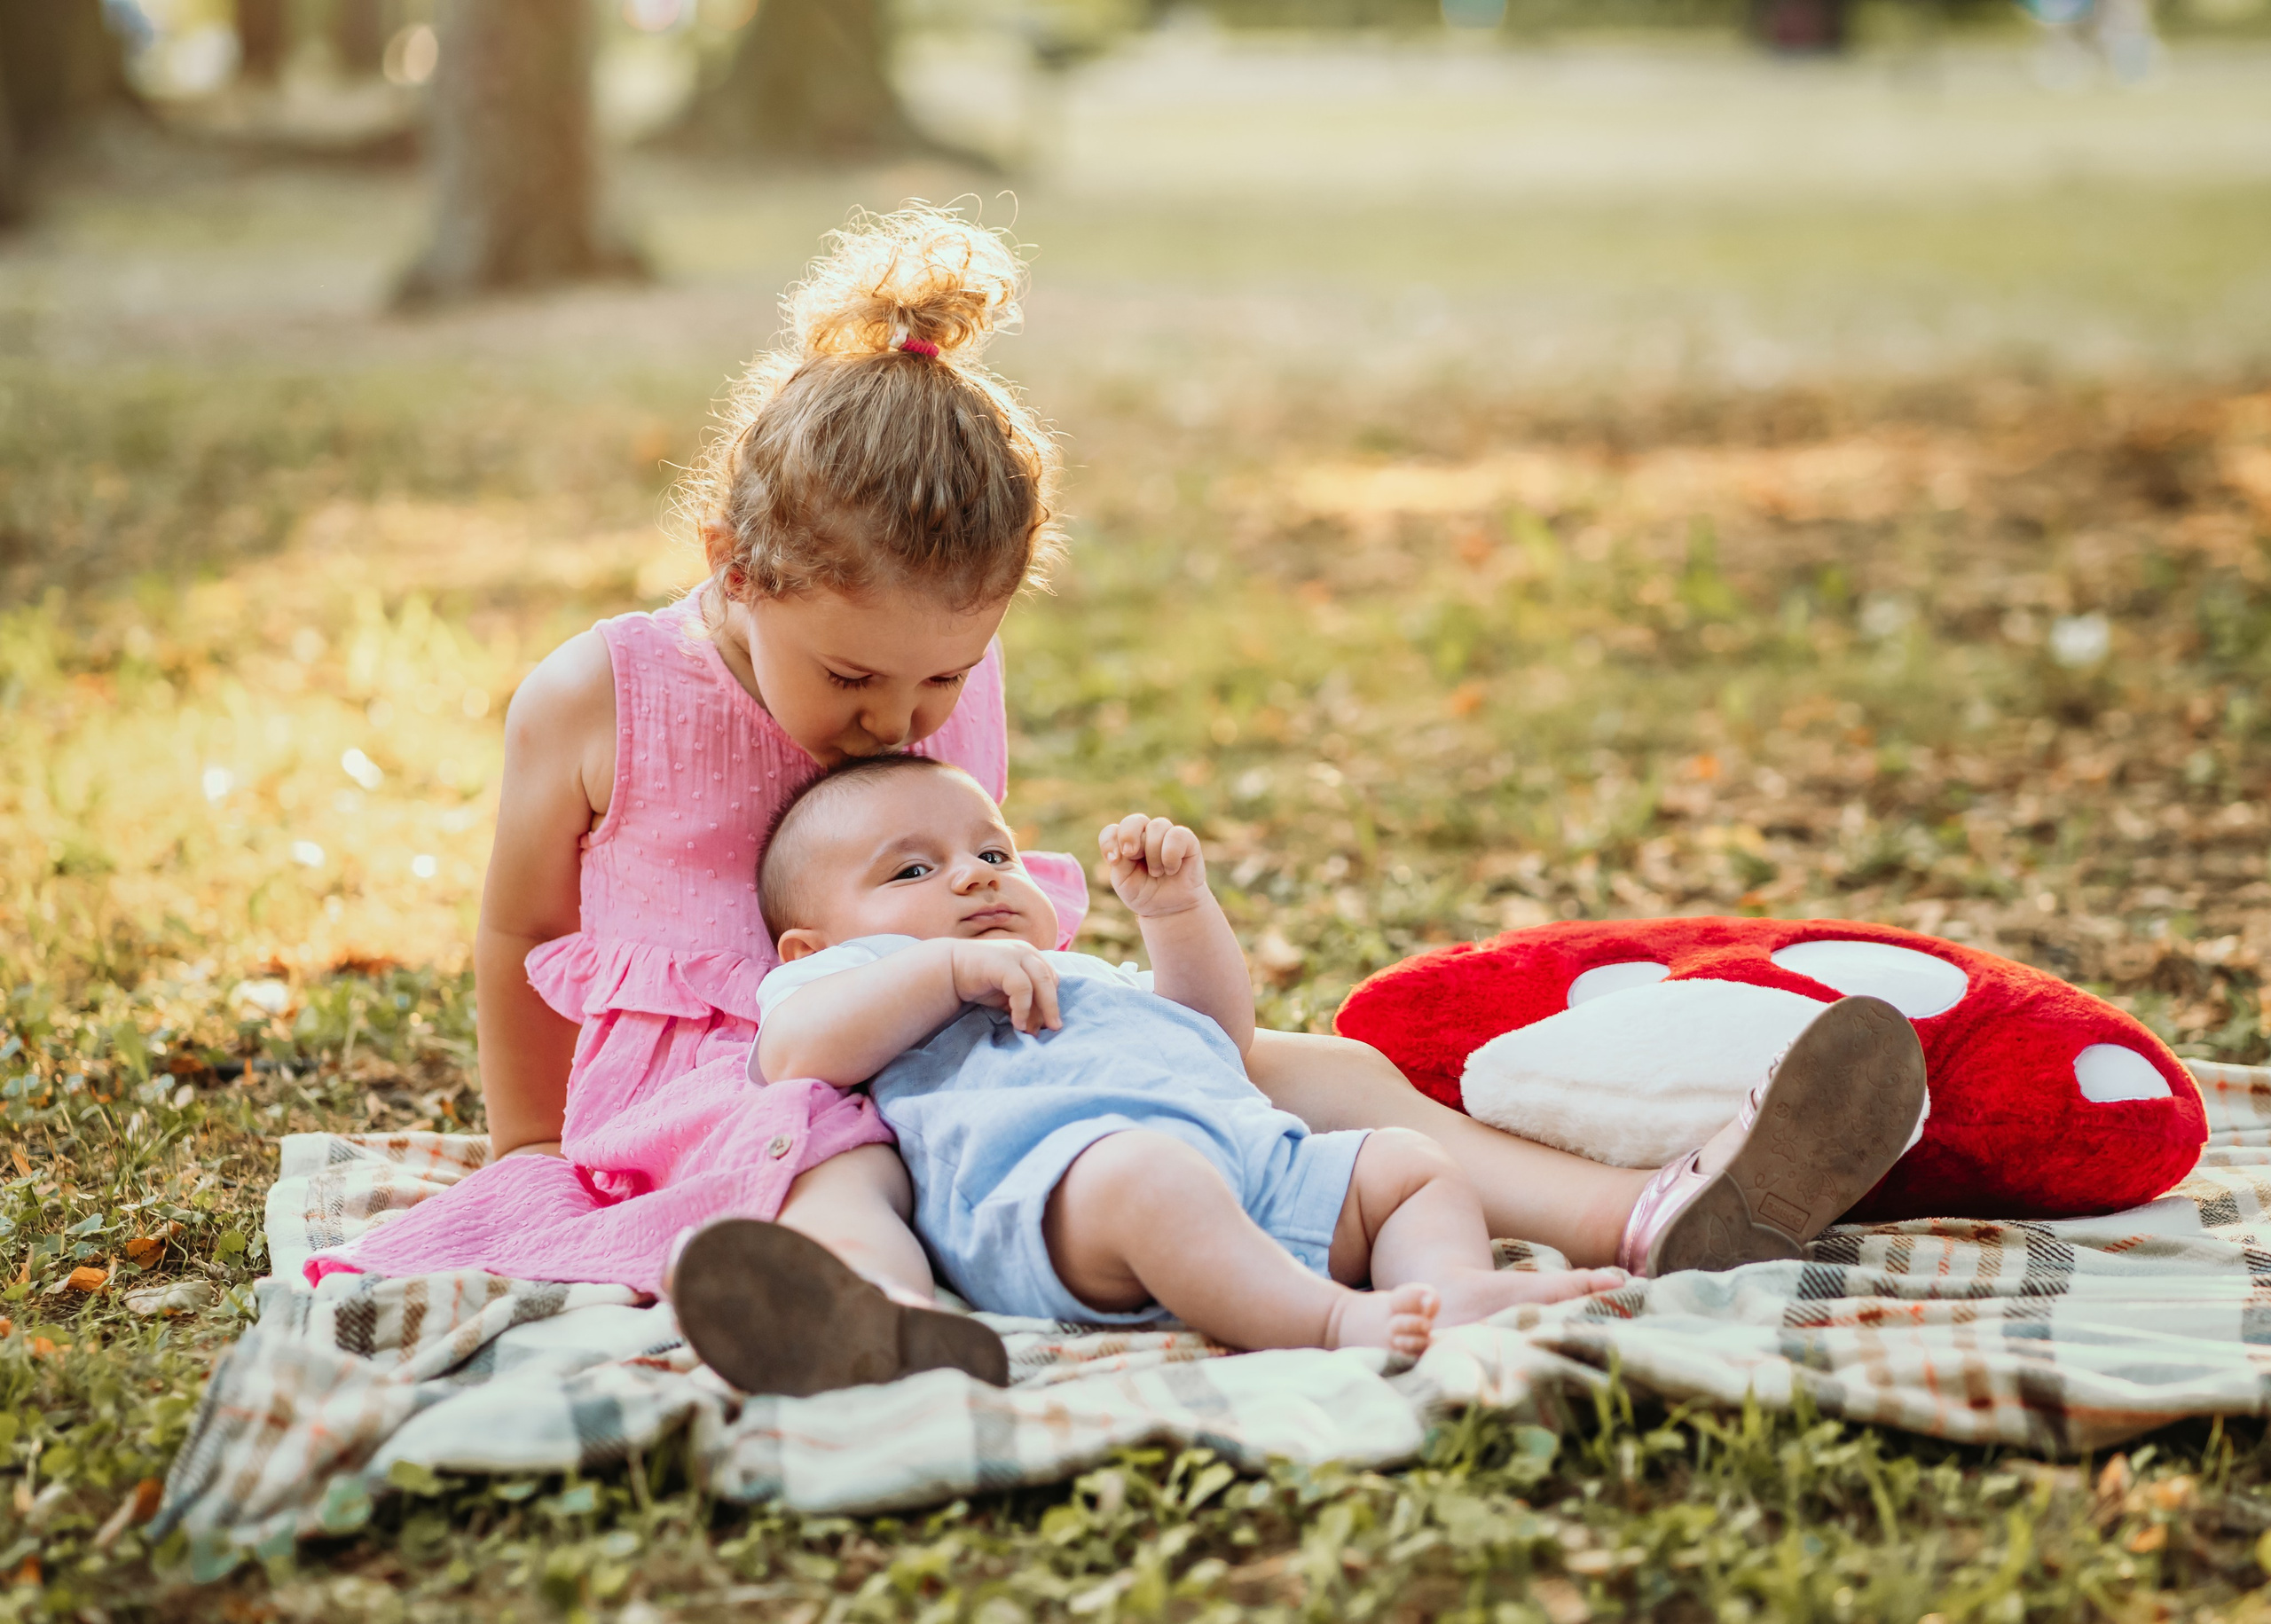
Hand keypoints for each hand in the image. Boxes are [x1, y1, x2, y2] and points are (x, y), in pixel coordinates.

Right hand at [946, 938, 1061, 1034]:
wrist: (948, 969)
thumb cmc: (978, 981)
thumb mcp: (1006, 995)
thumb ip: (1023, 1005)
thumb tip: (1038, 1028)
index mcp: (1030, 956)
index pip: (1050, 980)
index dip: (1051, 1002)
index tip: (1045, 1025)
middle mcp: (1026, 952)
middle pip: (1050, 980)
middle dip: (1052, 1007)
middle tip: (1053, 1029)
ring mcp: (1016, 954)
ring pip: (1042, 982)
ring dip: (1043, 1008)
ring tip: (1033, 1030)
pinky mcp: (1004, 963)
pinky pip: (1022, 987)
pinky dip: (1023, 1008)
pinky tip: (1018, 1023)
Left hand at [1098, 814, 1209, 917]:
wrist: (1170, 909)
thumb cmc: (1144, 893)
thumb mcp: (1124, 882)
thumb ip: (1120, 862)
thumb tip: (1126, 847)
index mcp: (1125, 844)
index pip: (1112, 831)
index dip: (1109, 842)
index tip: (1114, 862)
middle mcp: (1145, 835)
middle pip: (1134, 820)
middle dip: (1129, 835)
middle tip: (1131, 855)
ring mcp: (1166, 835)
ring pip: (1157, 826)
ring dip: (1153, 853)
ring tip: (1156, 873)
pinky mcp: (1187, 840)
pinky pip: (1177, 834)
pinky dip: (1171, 854)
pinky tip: (1171, 869)